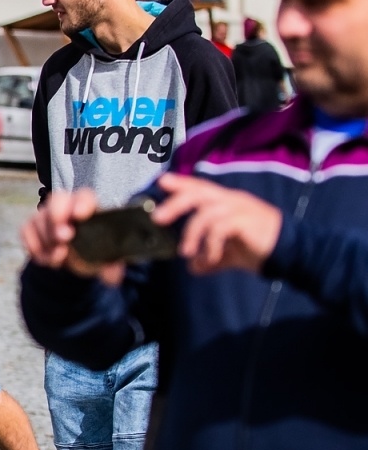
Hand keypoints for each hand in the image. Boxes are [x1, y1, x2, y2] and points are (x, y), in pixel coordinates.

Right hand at [20, 189, 125, 283]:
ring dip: (47, 241)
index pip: (84, 197)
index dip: (81, 204)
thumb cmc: (92, 252)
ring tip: (59, 257)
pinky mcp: (30, 226)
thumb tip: (112, 275)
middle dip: (57, 219)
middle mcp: (66, 206)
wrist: (74, 259)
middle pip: (57, 200)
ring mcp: (46, 215)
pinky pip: (25, 231)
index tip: (80, 216)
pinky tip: (47, 258)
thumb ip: (112, 265)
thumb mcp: (106, 259)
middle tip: (64, 238)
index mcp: (89, 208)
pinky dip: (35, 247)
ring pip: (39, 219)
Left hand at [150, 172, 281, 274]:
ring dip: (192, 234)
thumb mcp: (229, 253)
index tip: (162, 181)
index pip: (200, 187)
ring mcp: (241, 208)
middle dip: (176, 203)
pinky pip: (221, 228)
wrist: (291, 252)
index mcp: (226, 202)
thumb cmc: (259, 246)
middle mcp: (232, 200)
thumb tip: (193, 268)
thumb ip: (210, 257)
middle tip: (157, 218)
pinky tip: (210, 259)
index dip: (182, 183)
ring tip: (187, 253)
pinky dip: (211, 246)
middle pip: (199, 193)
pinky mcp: (248, 221)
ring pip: (207, 212)